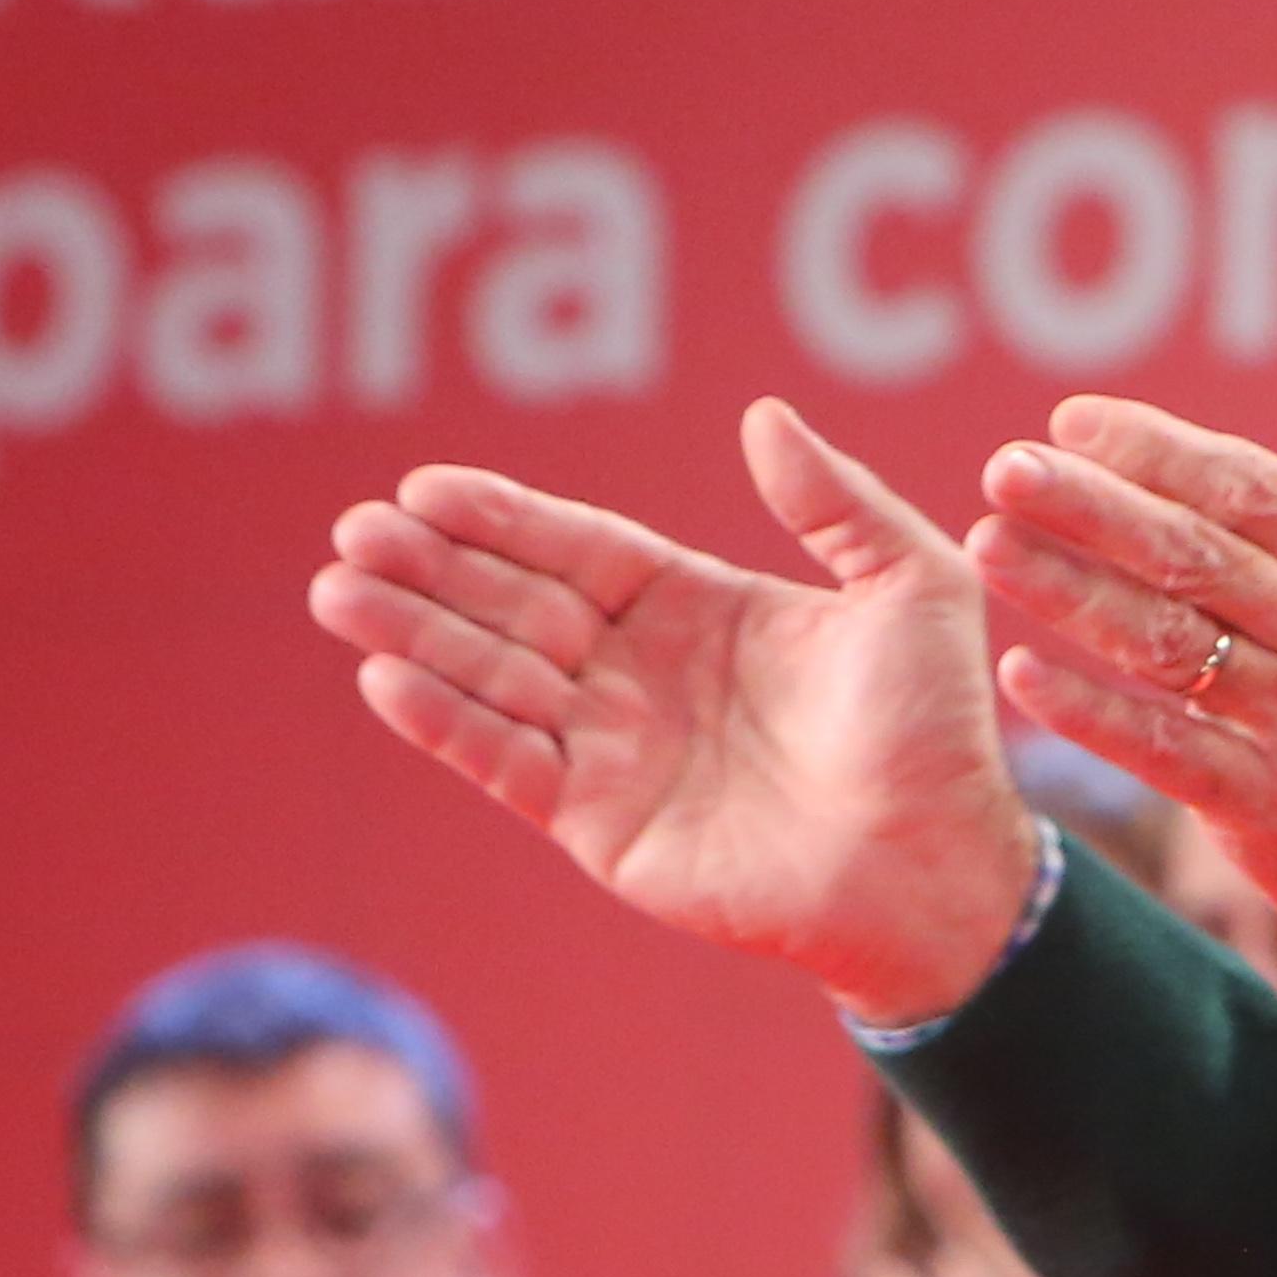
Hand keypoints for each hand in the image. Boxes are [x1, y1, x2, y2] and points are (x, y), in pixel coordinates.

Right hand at [308, 401, 1035, 1022]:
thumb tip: (762, 416)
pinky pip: (507, 761)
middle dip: (433, 568)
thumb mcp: (910, 585)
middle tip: (355, 530)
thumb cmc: (936, 727)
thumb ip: (836, 502)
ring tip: (339, 590)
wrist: (938, 860)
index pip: (580, 550)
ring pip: (491, 676)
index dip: (503, 519)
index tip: (424, 486)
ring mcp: (614, 747)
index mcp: (701, 607)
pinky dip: (446, 722)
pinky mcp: (600, 822)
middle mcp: (642, 672)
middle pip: (515, 605)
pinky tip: (385, 679)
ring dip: (413, 635)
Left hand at [968, 333, 1276, 972]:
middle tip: (1005, 468)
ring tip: (990, 548)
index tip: (1072, 421)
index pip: (1250, 489)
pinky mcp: (1265, 803)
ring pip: (1168, 645)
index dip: (1158, 451)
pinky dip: (1092, 715)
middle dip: (1093, 508)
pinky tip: (1022, 675)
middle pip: (1195, 556)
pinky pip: (1165, 751)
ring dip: (1072, 594)